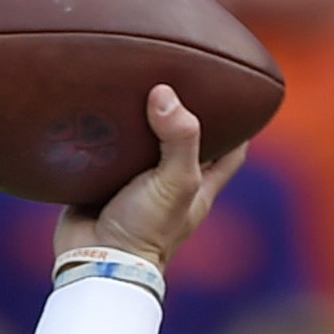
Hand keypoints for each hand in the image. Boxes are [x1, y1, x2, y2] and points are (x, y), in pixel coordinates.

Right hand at [65, 84, 248, 273]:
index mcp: (198, 185)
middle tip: (178, 74)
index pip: (231, 151)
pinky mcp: (100, 182)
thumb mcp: (175, 182)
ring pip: (141, 142)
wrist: (95, 259)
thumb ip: (179, 139)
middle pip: (184, 140)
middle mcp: (169, 183)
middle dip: (183, 112)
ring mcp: (133, 183)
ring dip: (138, 117)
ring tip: (134, 79)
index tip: (236, 93)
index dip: (238, 124)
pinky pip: (103, 150)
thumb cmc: (146, 230)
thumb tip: (165, 93)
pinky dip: (102, 130)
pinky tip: (96, 103)